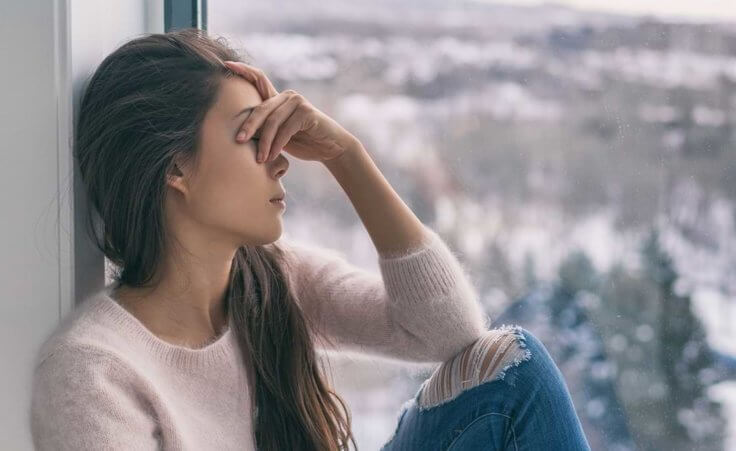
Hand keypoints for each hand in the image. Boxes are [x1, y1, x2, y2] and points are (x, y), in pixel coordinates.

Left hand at [223, 60, 360, 163]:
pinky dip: (277, 144)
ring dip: (264, 142)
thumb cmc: (303, 142)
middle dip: (248, 126)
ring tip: (260, 159)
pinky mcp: (307, 112)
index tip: (226, 65)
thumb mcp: (279, 134)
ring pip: (272, 121)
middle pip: (261, 108)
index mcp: (278, 98)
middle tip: (239, 141)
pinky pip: (286, 129)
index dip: (243, 70)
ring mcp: (298, 102)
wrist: (330, 148)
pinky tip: (273, 156)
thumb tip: (239, 134)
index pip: (258, 79)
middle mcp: (287, 96)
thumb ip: (265, 128)